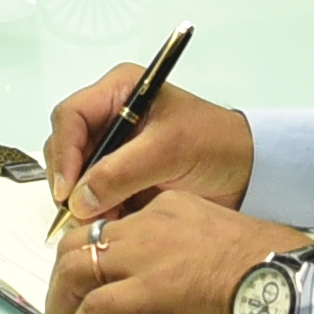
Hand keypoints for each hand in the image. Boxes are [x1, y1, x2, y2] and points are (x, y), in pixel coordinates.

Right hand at [42, 60, 248, 204]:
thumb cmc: (216, 145)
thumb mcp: (169, 151)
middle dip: (70, 181)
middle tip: (80, 213)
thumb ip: (120, 172)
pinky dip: (98, 211)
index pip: (70, 116)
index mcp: (120, 91)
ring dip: (83, 200)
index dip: (64, 152)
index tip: (67, 189)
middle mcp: (111, 115)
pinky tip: (114, 222)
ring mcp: (115, 147)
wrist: (249, 172)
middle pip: (67, 146)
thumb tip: (79, 199)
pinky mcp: (121, 176)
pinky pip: (94, 194)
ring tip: (103, 221)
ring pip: (77, 175)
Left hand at [45, 185, 312, 313]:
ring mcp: (145, 256)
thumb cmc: (269, 267)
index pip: (113, 226)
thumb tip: (174, 284)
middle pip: (81, 242)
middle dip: (63, 276)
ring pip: (76, 270)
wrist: (287, 280)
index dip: (93, 254)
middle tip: (61, 305)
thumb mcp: (218, 242)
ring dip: (61, 304)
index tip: (88, 277)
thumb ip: (185, 253)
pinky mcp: (147, 291)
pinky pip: (94, 310)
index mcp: (168, 209)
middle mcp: (149, 225)